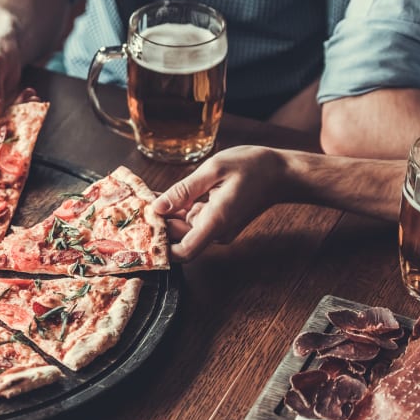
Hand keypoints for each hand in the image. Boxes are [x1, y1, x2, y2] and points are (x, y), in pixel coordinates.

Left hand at [150, 146, 288, 260]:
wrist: (282, 173)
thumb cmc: (253, 167)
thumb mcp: (214, 169)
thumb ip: (184, 190)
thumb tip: (158, 207)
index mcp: (217, 220)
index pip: (185, 252)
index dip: (163, 248)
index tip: (145, 230)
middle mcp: (217, 231)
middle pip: (179, 237)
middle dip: (159, 222)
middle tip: (138, 201)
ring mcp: (218, 229)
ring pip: (184, 228)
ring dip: (167, 214)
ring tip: (149, 194)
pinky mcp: (218, 223)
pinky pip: (193, 220)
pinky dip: (179, 209)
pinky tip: (168, 194)